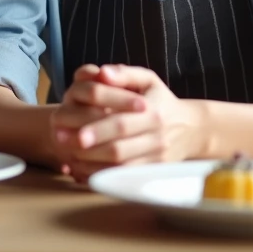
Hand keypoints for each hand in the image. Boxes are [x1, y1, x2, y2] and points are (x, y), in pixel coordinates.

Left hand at [51, 64, 204, 181]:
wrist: (191, 128)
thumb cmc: (160, 100)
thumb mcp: (148, 79)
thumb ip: (124, 73)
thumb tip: (102, 73)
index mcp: (153, 112)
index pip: (122, 122)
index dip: (96, 128)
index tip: (74, 131)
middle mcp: (157, 137)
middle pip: (119, 149)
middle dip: (89, 148)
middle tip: (62, 142)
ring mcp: (156, 158)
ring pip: (120, 168)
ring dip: (91, 165)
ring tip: (67, 156)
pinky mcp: (153, 172)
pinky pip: (125, 179)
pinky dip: (101, 176)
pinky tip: (81, 170)